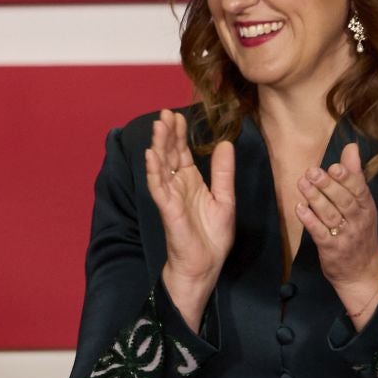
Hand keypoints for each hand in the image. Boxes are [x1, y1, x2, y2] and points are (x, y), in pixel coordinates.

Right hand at [143, 109, 235, 330]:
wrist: (205, 264)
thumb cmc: (212, 236)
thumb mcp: (225, 199)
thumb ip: (223, 172)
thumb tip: (226, 143)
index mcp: (191, 182)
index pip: (181, 152)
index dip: (179, 134)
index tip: (177, 115)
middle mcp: (177, 185)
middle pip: (169, 153)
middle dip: (166, 133)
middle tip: (164, 113)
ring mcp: (169, 195)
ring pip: (161, 165)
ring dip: (158, 145)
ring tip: (158, 126)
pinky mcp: (167, 207)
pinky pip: (158, 186)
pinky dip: (153, 170)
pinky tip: (152, 155)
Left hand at [299, 141, 377, 329]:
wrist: (363, 273)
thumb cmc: (359, 233)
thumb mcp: (362, 205)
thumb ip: (354, 177)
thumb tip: (351, 148)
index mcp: (366, 208)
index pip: (359, 191)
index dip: (347, 178)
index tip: (333, 166)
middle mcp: (358, 221)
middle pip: (344, 201)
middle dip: (328, 186)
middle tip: (311, 172)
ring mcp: (345, 236)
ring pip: (330, 215)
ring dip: (315, 199)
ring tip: (302, 184)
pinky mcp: (332, 249)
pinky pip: (320, 233)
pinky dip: (310, 221)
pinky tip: (299, 209)